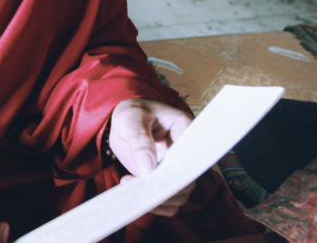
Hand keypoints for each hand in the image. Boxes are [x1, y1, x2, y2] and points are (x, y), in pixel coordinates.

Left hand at [108, 98, 196, 216]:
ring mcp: (176, 168)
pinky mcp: (164, 179)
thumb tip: (148, 169)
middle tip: (141, 189)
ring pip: (179, 194)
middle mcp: (186, 152)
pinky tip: (134, 197)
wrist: (124, 121)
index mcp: (185, 129)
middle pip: (187, 179)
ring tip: (133, 192)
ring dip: (159, 200)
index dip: (180, 170)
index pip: (192, 154)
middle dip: (166, 189)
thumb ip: (140, 139)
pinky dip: (154, 205)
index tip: (158, 177)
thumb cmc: (131, 113)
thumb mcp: (132, 118)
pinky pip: (167, 200)